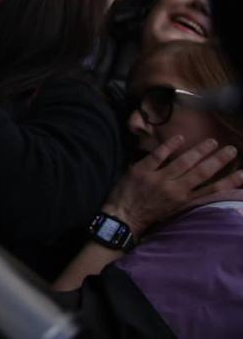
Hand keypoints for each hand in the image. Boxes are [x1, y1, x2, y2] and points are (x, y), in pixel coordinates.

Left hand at [103, 135, 242, 234]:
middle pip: (202, 172)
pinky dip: (170, 146)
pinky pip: (158, 155)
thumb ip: (188, 195)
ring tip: (212, 141)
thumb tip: (204, 184)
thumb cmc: (150, 212)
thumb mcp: (174, 208)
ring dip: (200, 150)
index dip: (230, 181)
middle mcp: (175, 189)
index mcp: (184, 200)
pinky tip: (180, 137)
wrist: (123, 216)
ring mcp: (158, 179)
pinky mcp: (142, 170)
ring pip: (183, 161)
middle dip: (219, 160)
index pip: (212, 189)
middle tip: (231, 149)